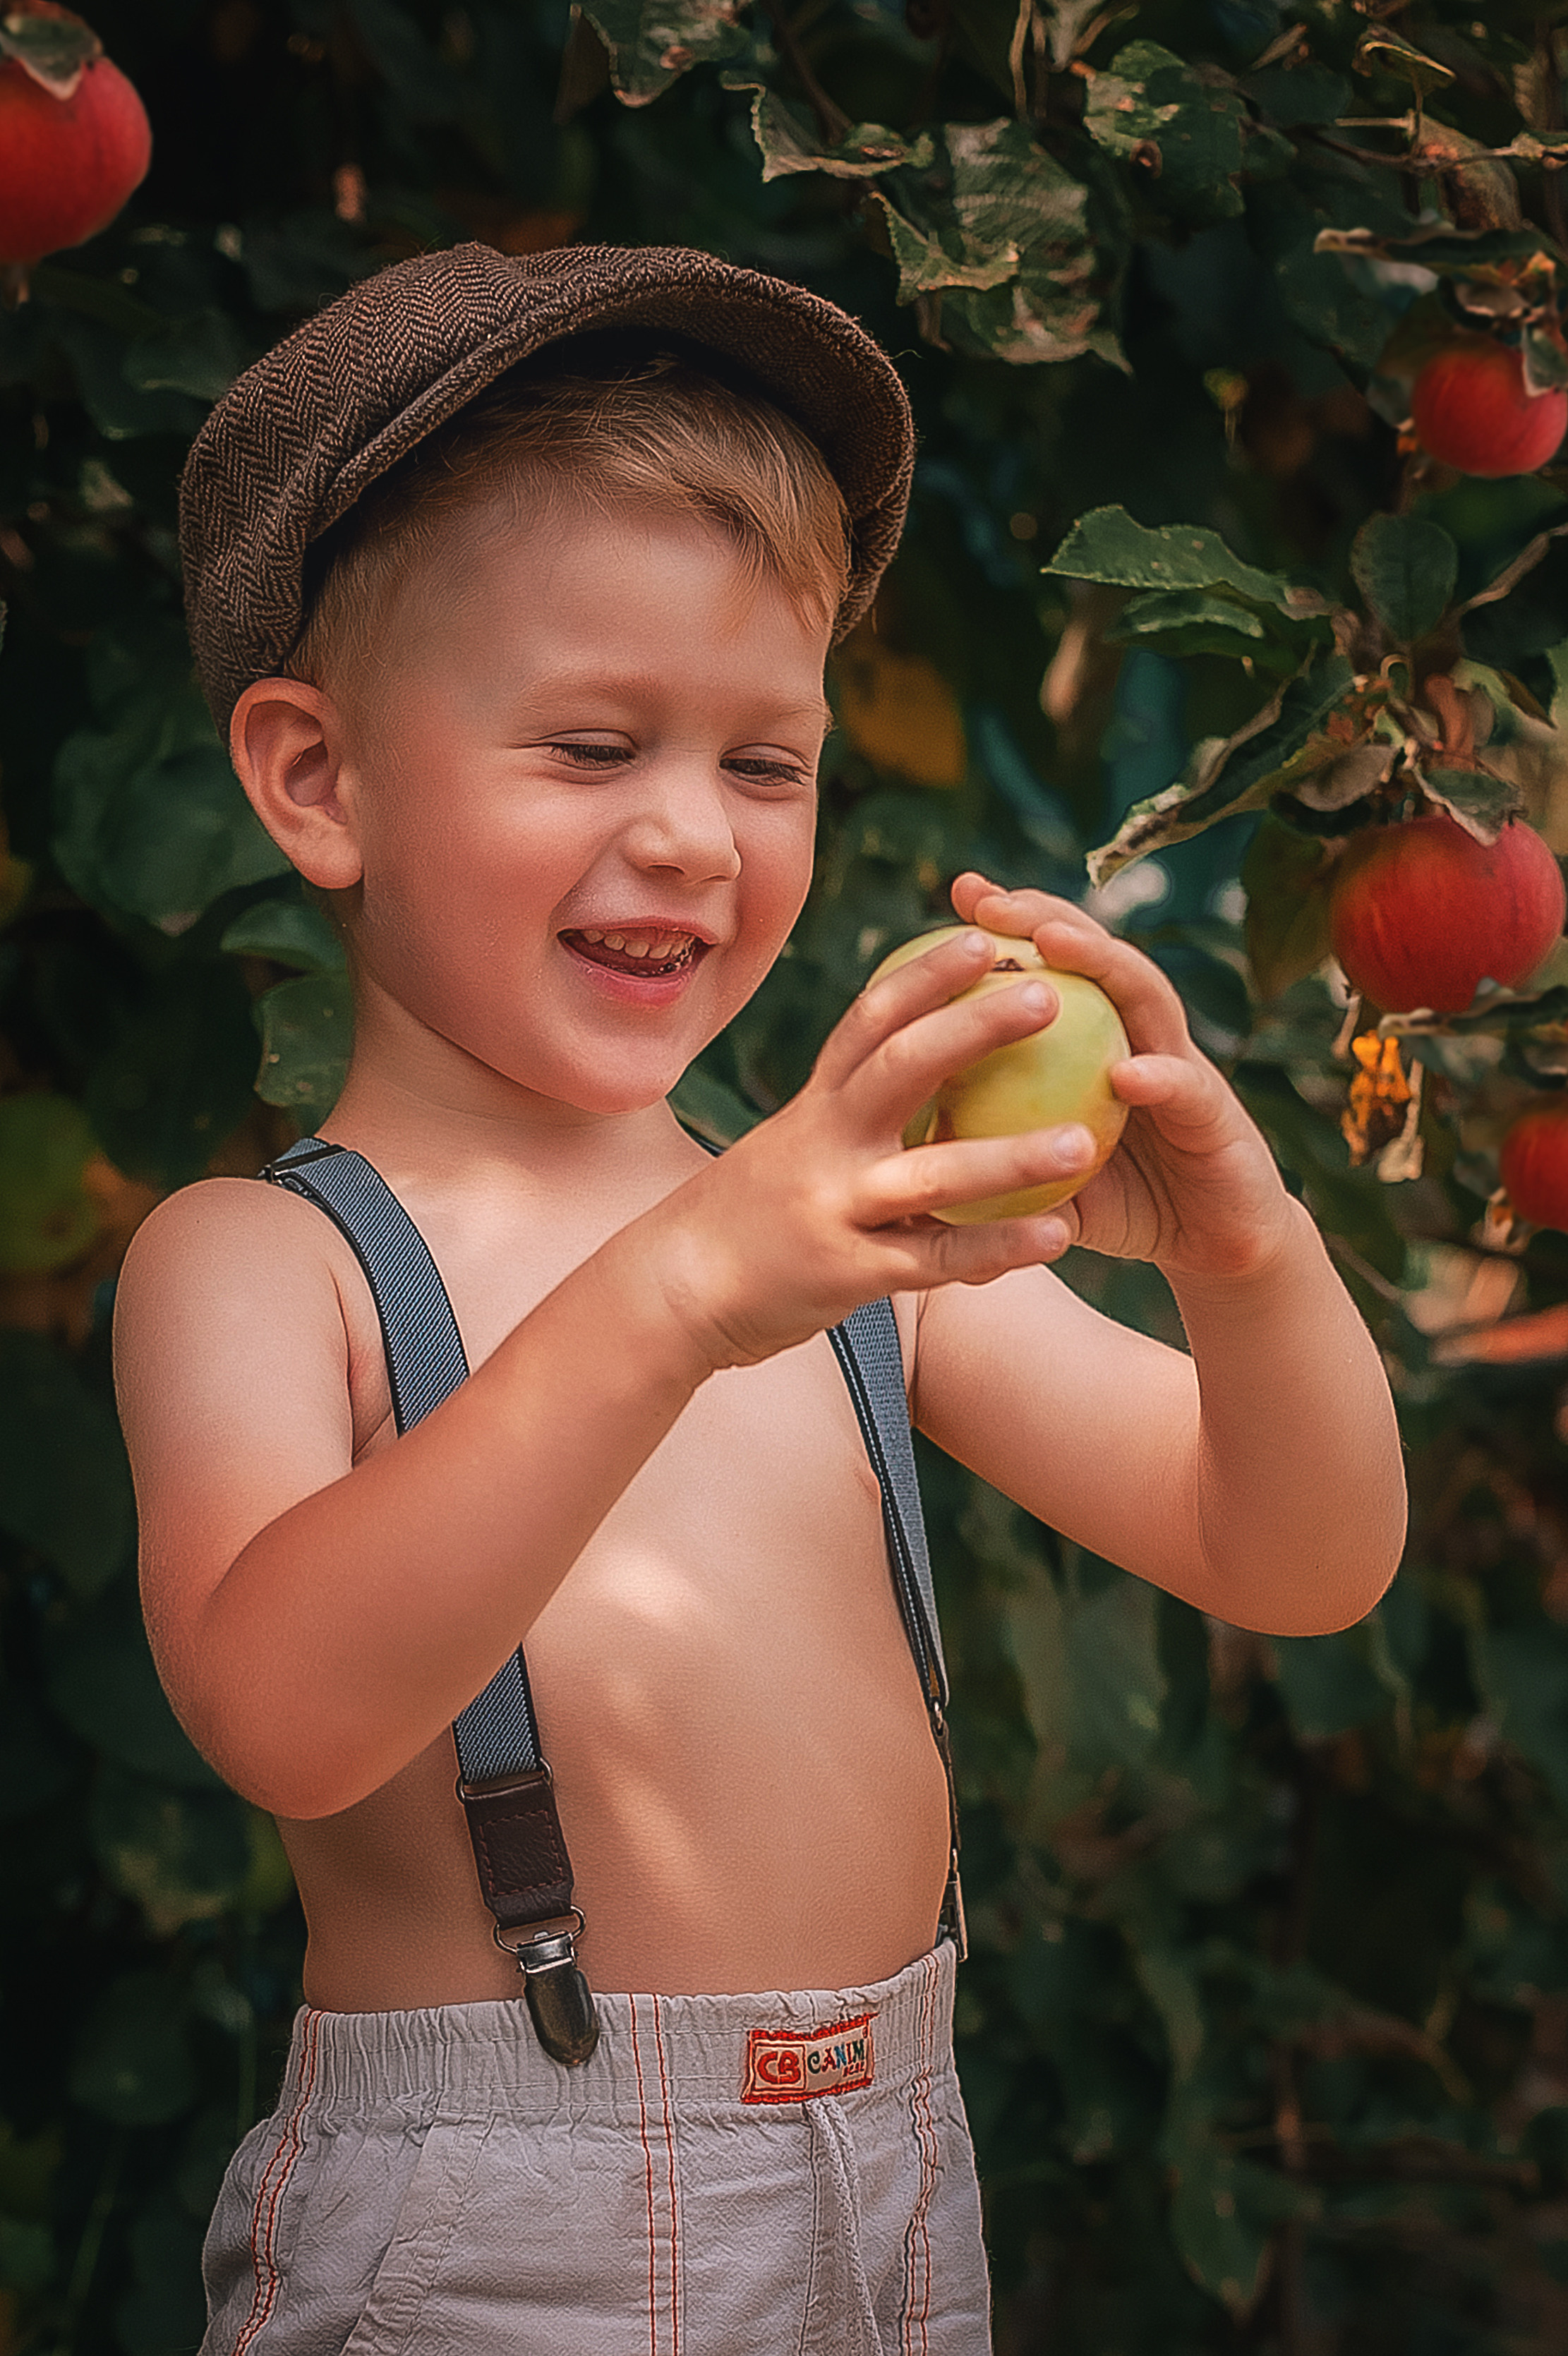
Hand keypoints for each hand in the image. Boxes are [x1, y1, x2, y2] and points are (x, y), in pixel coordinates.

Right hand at [637, 926, 1106, 1369]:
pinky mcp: (846, 1272)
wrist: (672, 1290)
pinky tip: (1057, 1235)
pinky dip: (997, 1248)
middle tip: (1048, 995)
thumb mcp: (791, 1148)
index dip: (926, 976)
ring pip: (932, 1173)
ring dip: (1012, 1157)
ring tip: (1084, 1141)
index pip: (870, 1022)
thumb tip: (924, 1072)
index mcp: (815, 1106)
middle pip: (902, 1068)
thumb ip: (851, 1115)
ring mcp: (834, 1207)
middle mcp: (823, 1143)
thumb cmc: (748, 1217)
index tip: (981, 939)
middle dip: (974, 1027)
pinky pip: (934, 1258)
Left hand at [947, 872, 1296, 1283]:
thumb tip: (906, 1141)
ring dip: (1103, 965)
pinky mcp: (1219, 1120)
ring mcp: (1184, 1071)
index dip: (1014, 924)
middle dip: (1048, 917)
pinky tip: (1126, 1073)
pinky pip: (1186, 1092)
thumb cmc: (1122, 1203)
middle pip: (1100, 959)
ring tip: (1054, 943)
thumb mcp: (1041, 1175)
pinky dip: (1158, 1079)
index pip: (1057, 968)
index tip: (961, 892)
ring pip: (1148, 999)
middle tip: (992, 898)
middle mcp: (1143, 1039)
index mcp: (1100, 1043)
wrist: (1213, 1251)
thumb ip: (992, 1150)